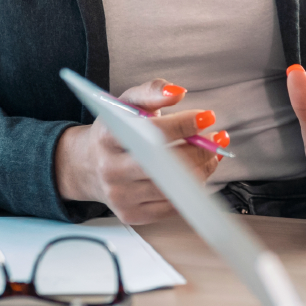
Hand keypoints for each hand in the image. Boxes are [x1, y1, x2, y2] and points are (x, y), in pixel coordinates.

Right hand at [54, 79, 226, 223]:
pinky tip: (197, 173)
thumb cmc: (115, 131)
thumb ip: (152, 91)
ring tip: (211, 155)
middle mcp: (111, 168)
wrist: (89, 165)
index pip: (152, 131)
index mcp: (108, 136)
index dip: (184, 124)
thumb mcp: (127, 103)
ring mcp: (120, 195)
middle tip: (217, 138)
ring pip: (173, 187)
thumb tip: (177, 92)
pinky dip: (191, 189)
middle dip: (200, 149)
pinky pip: (171, 206)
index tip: (207, 117)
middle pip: (166, 163)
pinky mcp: (131, 214)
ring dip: (202, 169)